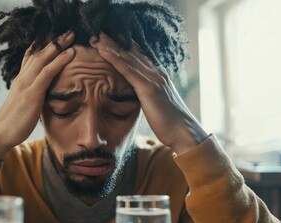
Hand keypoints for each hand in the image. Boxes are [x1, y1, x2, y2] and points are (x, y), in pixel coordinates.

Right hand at [0, 31, 75, 159]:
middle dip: (53, 41)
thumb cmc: (14, 123)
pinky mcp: (31, 94)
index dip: (43, 46)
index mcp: (21, 80)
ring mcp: (25, 84)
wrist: (0, 134)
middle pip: (38, 53)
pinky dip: (59, 61)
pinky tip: (70, 53)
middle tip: (67, 31)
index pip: (31, 57)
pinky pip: (47, 73)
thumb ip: (35, 96)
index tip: (54, 37)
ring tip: (71, 35)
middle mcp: (22, 78)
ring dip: (58, 45)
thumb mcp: (25, 105)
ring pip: (43, 59)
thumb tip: (45, 96)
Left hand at [90, 33, 206, 154]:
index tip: (109, 40)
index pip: (138, 57)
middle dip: (115, 42)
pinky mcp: (148, 88)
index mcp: (159, 76)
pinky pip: (128, 70)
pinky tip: (103, 52)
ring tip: (96, 37)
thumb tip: (139, 96)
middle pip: (132, 53)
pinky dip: (115, 59)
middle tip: (99, 33)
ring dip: (111, 46)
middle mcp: (156, 73)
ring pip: (128, 58)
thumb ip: (148, 96)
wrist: (184, 132)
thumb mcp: (158, 105)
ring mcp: (153, 79)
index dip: (123, 47)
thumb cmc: (171, 123)